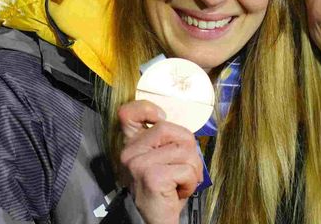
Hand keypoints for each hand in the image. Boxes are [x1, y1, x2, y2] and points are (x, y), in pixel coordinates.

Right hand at [118, 100, 202, 223]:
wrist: (156, 220)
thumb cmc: (164, 189)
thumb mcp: (160, 160)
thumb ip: (165, 140)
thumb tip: (184, 133)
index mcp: (131, 144)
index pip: (128, 113)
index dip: (147, 108)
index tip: (160, 118)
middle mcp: (129, 152)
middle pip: (171, 129)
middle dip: (188, 149)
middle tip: (182, 170)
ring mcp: (139, 164)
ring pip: (185, 150)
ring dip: (192, 170)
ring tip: (179, 183)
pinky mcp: (152, 176)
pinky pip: (187, 169)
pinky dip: (190, 183)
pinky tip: (177, 192)